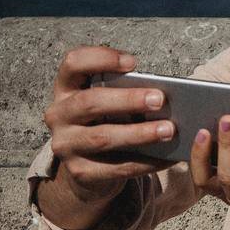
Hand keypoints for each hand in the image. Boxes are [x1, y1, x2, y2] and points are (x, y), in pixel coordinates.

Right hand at [38, 46, 178, 228]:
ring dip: (139, 133)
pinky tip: (167, 157)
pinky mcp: (80, 171)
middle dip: (127, 99)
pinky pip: (116, 167)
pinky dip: (145, 162)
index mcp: (67, 88)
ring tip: (169, 130)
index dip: (100, 58)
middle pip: (89, 102)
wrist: (90, 168)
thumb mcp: (112, 103)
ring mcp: (66, 145)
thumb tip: (169, 96)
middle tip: (160, 99)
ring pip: (102, 137)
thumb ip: (129, 93)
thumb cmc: (108, 121)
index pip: (73, 63)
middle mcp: (60, 114)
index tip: (132, 62)